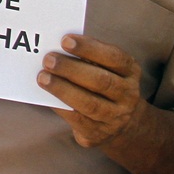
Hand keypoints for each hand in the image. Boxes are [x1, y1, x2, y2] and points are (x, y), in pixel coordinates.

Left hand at [39, 33, 147, 148]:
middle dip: (72, 69)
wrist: (122, 123)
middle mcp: (128, 94)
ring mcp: (115, 116)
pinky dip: (60, 106)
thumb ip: (87, 57)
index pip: (114, 57)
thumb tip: (56, 47)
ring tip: (42, 77)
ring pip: (90, 103)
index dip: (90, 48)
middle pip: (101, 81)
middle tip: (48, 59)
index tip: (65, 40)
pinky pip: (78, 120)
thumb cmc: (104, 84)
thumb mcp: (106, 68)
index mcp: (130, 71)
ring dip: (63, 89)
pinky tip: (47, 96)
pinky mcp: (99, 133)